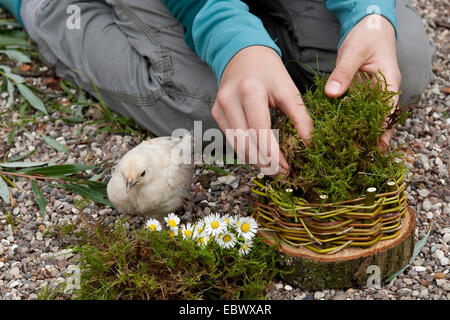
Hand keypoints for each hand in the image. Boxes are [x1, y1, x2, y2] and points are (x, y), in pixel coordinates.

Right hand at [212, 46, 313, 175]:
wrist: (242, 53)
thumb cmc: (268, 70)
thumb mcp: (288, 89)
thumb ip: (300, 116)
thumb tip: (308, 144)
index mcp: (250, 91)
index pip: (259, 132)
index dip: (273, 154)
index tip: (286, 168)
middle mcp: (230, 100)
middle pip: (245, 143)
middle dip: (264, 163)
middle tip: (280, 173)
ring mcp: (220, 107)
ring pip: (236, 145)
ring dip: (254, 161)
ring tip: (272, 168)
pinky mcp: (216, 113)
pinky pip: (231, 139)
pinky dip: (246, 150)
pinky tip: (259, 156)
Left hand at [324, 15, 400, 151]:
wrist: (368, 25)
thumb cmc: (366, 36)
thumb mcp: (354, 52)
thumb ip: (343, 73)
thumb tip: (332, 94)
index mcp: (389, 83)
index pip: (387, 113)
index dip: (381, 132)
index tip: (373, 148)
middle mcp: (384, 91)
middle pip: (380, 120)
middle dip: (370, 138)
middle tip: (358, 158)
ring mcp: (373, 92)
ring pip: (369, 118)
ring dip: (360, 133)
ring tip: (349, 153)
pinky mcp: (361, 92)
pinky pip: (357, 109)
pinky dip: (350, 121)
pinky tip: (340, 133)